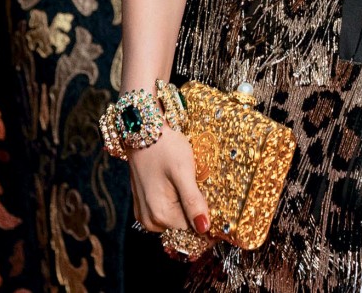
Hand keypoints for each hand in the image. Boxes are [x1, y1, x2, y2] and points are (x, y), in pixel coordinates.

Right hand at [127, 125, 210, 247]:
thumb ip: (193, 202)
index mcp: (160, 215)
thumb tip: (204, 229)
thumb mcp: (183, 171)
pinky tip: (180, 187)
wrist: (141, 128)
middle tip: (203, 189)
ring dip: (187, 208)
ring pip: (176, 220)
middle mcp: (150, 220)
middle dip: (197, 214)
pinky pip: (166, 213)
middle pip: (185, 227)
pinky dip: (176, 204)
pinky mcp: (143, 205)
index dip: (209, 221)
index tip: (219, 208)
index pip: (194, 232)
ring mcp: (145, 214)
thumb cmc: (164, 147)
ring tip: (191, 185)